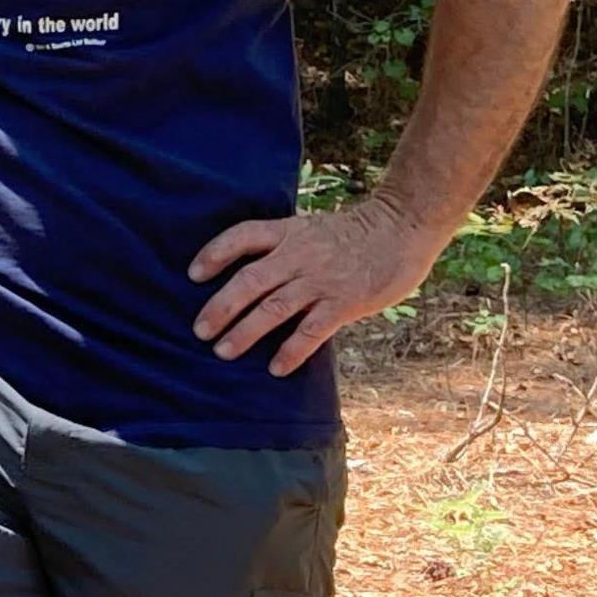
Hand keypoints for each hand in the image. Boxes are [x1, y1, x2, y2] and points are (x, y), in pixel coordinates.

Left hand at [187, 198, 447, 375]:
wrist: (403, 228)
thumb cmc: (355, 233)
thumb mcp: (312, 229)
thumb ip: (285, 248)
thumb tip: (252, 280)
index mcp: (289, 233)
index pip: (242, 236)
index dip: (215, 254)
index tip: (193, 274)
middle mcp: (299, 255)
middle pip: (250, 280)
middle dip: (221, 307)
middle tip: (200, 331)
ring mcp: (321, 279)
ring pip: (274, 307)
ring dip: (245, 332)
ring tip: (223, 352)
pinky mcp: (344, 302)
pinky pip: (311, 330)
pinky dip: (291, 350)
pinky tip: (276, 368)